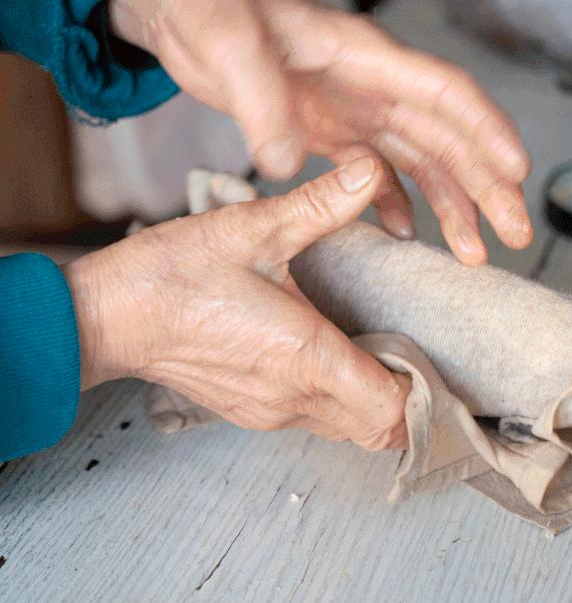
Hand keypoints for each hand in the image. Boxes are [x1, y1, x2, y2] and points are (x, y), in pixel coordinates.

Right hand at [63, 158, 408, 449]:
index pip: (392, 409)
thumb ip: (320, 206)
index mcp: (305, 356)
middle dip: (406, 399)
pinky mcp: (250, 411)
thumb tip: (368, 172)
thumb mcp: (252, 228)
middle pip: (377, 431)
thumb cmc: (172, 274)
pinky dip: (335, 398)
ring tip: (374, 347)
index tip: (431, 357)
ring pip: (346, 428)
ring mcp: (269, 412)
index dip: (423, 392)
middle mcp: (292, 397)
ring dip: (370, 399)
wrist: (109, 314)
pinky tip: (324, 352)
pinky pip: (312, 419)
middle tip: (412, 350)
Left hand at [109, 0, 532, 264]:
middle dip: (484, 184)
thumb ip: (259, 102)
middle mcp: (368, 81)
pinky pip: (371, 169)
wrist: (178, 0)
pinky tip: (404, 234)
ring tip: (473, 252)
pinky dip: (391, 201)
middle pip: (445, 135)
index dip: (484, 130)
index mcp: (361, 53)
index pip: (442, 91)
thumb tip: (283, 164)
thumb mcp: (228, 44)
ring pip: (418, 158)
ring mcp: (349, 106)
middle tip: (514, 235)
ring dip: (449, 203)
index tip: (516, 173)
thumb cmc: (207, 2)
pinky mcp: (323, 126)